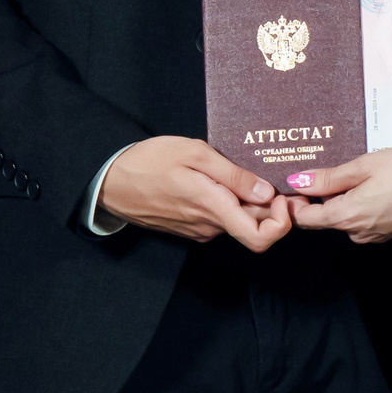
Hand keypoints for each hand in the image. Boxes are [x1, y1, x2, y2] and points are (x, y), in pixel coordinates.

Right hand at [98, 136, 291, 249]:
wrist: (110, 180)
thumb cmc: (150, 161)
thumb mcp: (195, 154)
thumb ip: (234, 176)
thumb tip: (266, 193)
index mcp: (213, 209)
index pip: (260, 238)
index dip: (281, 224)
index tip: (280, 198)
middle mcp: (209, 226)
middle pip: (253, 227)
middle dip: (269, 207)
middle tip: (271, 176)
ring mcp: (199, 229)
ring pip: (236, 221)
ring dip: (247, 202)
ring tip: (241, 172)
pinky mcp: (190, 226)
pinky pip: (219, 218)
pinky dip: (228, 203)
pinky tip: (220, 180)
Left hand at [285, 144, 391, 242]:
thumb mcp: (362, 166)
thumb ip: (328, 178)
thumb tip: (297, 183)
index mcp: (347, 217)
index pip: (306, 220)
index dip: (293, 204)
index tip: (292, 185)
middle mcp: (358, 232)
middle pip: (325, 219)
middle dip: (317, 199)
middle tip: (321, 171)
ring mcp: (376, 235)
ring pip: (345, 219)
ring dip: (341, 200)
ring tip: (351, 174)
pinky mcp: (390, 232)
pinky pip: (364, 220)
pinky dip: (360, 204)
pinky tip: (372, 185)